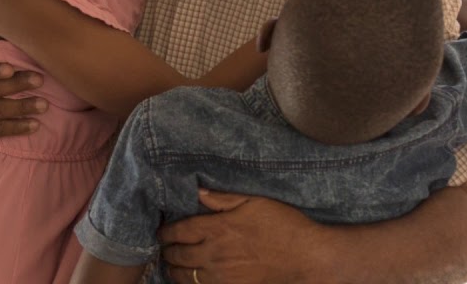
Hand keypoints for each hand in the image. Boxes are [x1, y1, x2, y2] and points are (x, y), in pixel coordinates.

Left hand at [159, 189, 322, 283]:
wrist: (305, 256)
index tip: (161, 231)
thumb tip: (198, 191)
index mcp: (218, 227)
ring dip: (174, 270)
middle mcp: (214, 252)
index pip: (180, 231)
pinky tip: (191, 279)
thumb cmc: (282, 224)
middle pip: (178, 255)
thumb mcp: (254, 201)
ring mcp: (222, 274)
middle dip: (167, 251)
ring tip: (170, 266)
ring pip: (186, 276)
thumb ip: (223, 197)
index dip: (166, 232)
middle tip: (164, 248)